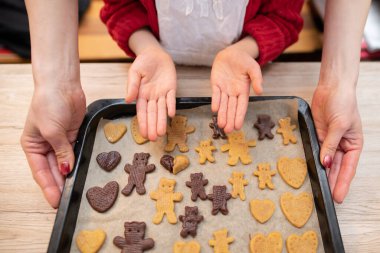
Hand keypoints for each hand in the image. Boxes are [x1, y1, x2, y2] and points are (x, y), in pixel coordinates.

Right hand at [21, 85, 85, 207]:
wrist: (63, 85)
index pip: (40, 172)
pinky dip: (77, 163)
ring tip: (74, 191)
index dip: (48, 187)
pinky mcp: (73, 136)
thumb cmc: (49, 103)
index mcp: (33, 145)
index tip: (55, 201)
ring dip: (69, 176)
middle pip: (53, 171)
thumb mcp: (52, 130)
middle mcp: (45, 146)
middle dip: (59, 185)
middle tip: (67, 201)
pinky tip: (80, 173)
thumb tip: (66, 170)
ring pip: (64, 164)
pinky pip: (75, 153)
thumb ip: (61, 152)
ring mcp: (60, 141)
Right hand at [125, 47, 175, 140]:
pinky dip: (171, 106)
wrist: (154, 54)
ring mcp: (162, 93)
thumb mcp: (134, 73)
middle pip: (152, 114)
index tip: (143, 135)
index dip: (143, 123)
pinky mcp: (171, 88)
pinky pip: (171, 98)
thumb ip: (132, 86)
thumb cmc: (142, 64)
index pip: (142, 112)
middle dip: (153, 126)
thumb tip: (127, 100)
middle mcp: (152, 97)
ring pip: (162, 110)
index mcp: (141, 95)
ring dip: (162, 121)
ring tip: (162, 133)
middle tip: (153, 139)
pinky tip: (171, 115)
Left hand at [211, 44, 262, 132]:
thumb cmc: (245, 61)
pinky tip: (214, 110)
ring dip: (222, 115)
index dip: (239, 116)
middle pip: (231, 108)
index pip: (241, 106)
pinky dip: (215, 101)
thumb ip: (257, 79)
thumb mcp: (253, 68)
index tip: (238, 126)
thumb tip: (260, 92)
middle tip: (228, 131)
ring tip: (221, 126)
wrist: (232, 52)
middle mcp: (233, 92)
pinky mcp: (215, 84)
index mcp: (243, 91)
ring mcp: (224, 89)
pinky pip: (215, 94)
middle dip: (230, 119)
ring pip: (223, 104)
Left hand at [311, 84, 362, 202]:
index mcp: (354, 145)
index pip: (349, 168)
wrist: (332, 88)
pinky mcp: (318, 136)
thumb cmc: (343, 103)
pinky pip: (315, 151)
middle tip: (326, 198)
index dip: (343, 183)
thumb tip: (325, 162)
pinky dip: (312, 161)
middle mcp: (342, 146)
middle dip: (332, 183)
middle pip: (337, 169)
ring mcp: (329, 142)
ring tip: (317, 189)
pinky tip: (309, 170)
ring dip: (322, 174)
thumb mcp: (340, 125)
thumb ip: (331, 144)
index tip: (338, 196)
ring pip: (325, 162)